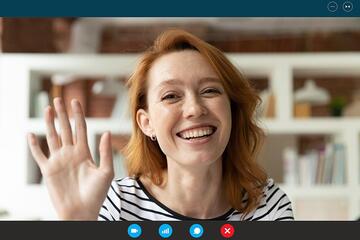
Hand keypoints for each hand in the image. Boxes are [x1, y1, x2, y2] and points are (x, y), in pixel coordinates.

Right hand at [27, 98, 113, 219]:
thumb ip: (105, 152)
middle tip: (59, 99)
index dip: (78, 115)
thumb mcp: (106, 172)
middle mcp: (70, 154)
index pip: (81, 129)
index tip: (76, 101)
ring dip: (49, 124)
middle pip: (65, 129)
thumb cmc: (96, 194)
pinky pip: (39, 155)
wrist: (82, 212)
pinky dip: (34, 145)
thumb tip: (105, 132)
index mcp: (84, 152)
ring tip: (48, 109)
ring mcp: (58, 161)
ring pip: (52, 137)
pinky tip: (31, 134)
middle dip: (62, 114)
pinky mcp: (48, 170)